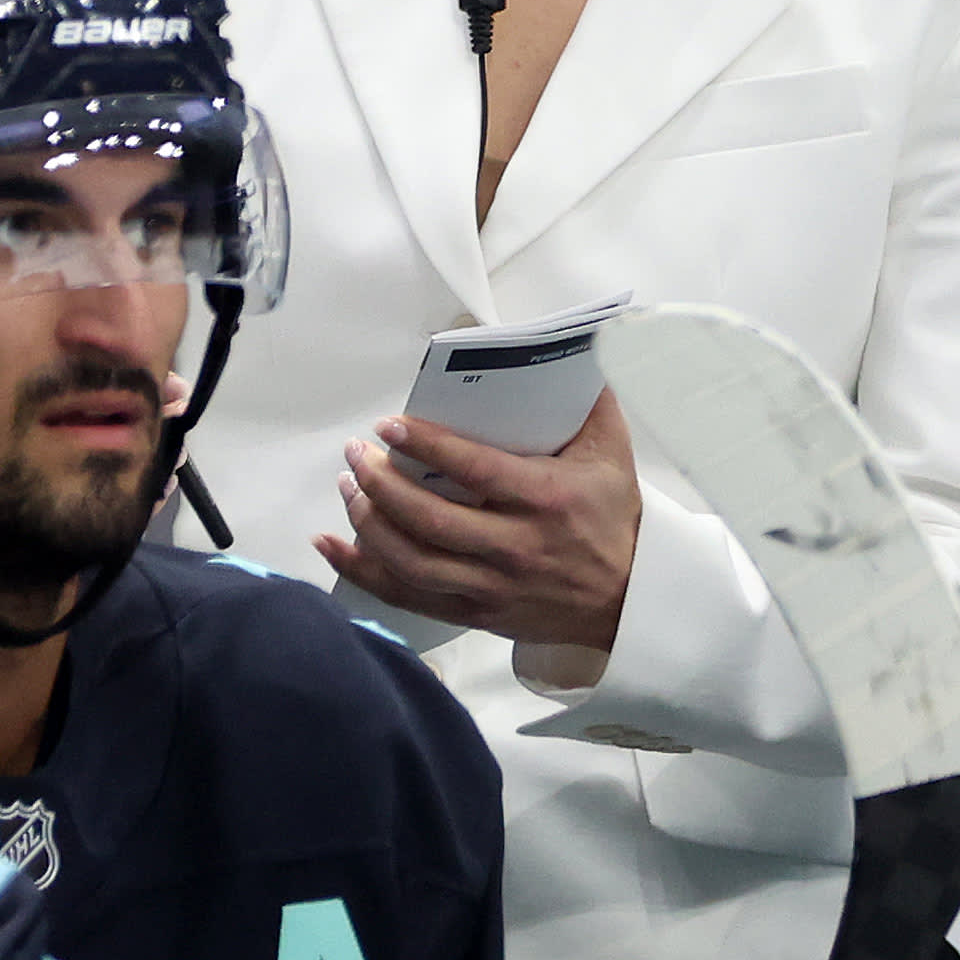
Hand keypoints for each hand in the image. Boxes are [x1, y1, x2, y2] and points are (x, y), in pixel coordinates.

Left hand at [324, 392, 641, 657]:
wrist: (628, 600)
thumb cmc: (614, 519)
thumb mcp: (612, 453)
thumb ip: (589, 399)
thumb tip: (572, 347)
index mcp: (547, 500)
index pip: (476, 471)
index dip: (427, 446)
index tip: (389, 426)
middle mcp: (517, 547)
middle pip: (431, 519)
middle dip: (382, 483)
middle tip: (355, 453)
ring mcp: (493, 585)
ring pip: (413, 561)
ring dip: (368, 522)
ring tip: (348, 485)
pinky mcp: (476, 612)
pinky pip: (408, 597)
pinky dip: (363, 572)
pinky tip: (332, 543)